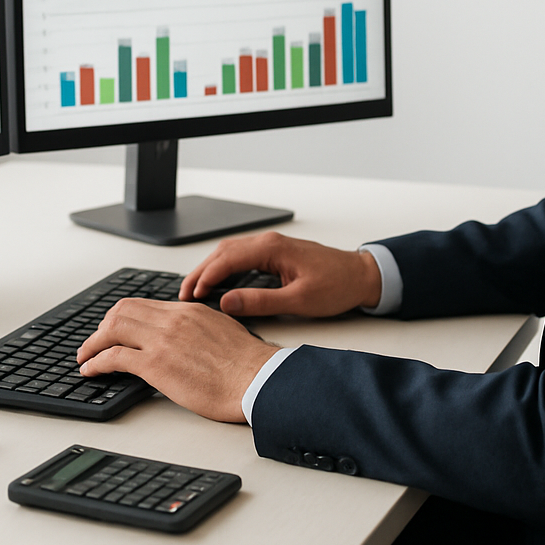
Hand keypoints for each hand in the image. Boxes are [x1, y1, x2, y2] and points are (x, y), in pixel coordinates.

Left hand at [76, 299, 277, 422]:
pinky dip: (96, 362)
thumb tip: (189, 339)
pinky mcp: (157, 364)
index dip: (121, 317)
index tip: (114, 329)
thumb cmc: (248, 366)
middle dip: (102, 326)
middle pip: (122, 310)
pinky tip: (91, 370)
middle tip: (94, 343)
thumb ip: (200, 329)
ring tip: (85, 357)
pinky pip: (114, 356)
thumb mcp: (223, 332)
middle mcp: (173, 319)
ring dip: (93, 343)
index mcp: (189, 311)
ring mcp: (163, 340)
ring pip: (112, 328)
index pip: (143, 304)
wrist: (258, 380)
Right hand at [180, 230, 382, 317]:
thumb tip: (227, 302)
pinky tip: (218, 282)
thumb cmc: (337, 286)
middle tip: (183, 295)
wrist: (361, 276)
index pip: (226, 259)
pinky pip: (241, 256)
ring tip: (194, 290)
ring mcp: (272, 246)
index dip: (205, 277)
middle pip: (222, 252)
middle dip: (200, 272)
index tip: (191, 296)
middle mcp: (269, 242)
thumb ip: (261, 302)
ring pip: (230, 252)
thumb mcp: (299, 301)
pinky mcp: (275, 253)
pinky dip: (224, 268)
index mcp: (272, 248)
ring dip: (210, 269)